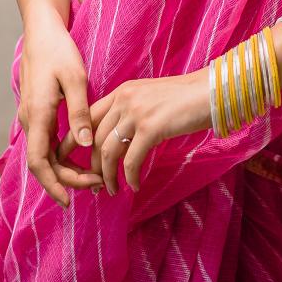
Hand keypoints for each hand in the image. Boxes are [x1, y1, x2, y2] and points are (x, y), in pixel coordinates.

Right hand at [19, 6, 103, 207]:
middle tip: (98, 185)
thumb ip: (79, 112)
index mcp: (37, 115)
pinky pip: (47, 141)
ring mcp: (32, 117)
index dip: (53, 185)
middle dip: (68, 180)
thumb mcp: (75, 79)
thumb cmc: (59, 51)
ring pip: (45, 154)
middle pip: (44, 164)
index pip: (39, 163)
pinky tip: (82, 155)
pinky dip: (63, 154)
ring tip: (94, 175)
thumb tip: (84, 145)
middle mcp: (30, 121)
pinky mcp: (37, 112)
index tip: (70, 201)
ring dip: (66, 168)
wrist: (41, 30)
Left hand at [56, 69, 210, 196]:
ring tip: (111, 190)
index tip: (70, 161)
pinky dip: (130, 177)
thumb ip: (131, 110)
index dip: (76, 142)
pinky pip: (131, 160)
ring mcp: (137, 112)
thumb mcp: (150, 97)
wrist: (211, 90)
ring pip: (108, 151)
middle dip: (91, 166)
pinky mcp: (151, 128)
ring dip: (107, 176)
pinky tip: (134, 186)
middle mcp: (124, 99)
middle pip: (94, 138)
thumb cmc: (185, 98)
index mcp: (122, 91)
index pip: (87, 117)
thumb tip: (119, 137)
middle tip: (94, 184)